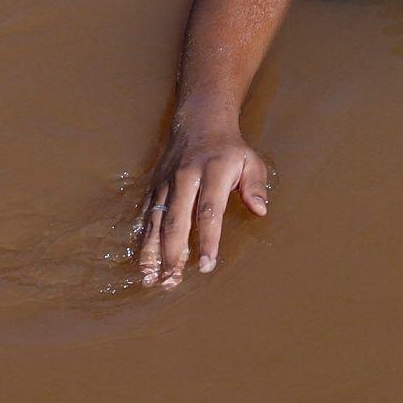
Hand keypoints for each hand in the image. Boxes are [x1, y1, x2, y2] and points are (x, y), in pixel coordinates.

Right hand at [133, 127, 272, 287]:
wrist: (199, 121)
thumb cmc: (229, 150)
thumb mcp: (250, 161)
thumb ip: (256, 186)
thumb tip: (260, 211)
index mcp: (212, 172)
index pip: (208, 210)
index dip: (207, 239)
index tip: (207, 264)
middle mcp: (184, 178)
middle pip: (176, 220)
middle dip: (172, 253)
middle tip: (172, 281)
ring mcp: (165, 183)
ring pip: (155, 221)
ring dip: (152, 252)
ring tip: (151, 279)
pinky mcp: (153, 187)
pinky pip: (145, 216)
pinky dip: (142, 240)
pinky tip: (142, 262)